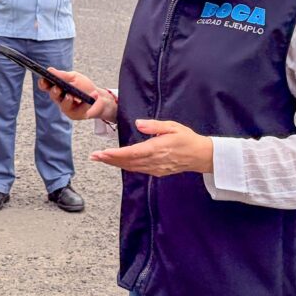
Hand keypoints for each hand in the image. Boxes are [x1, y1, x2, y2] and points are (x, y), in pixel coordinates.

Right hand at [38, 68, 114, 121]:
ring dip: (67, 100)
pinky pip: (79, 110)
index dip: (43, 83)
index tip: (44, 79)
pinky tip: (93, 95)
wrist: (100, 98)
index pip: (46, 86)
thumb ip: (63, 75)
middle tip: (58, 88)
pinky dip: (87, 103)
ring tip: (70, 95)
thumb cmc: (84, 86)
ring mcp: (67, 108)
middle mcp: (59, 99)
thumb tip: (50, 70)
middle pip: (53, 96)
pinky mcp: (76, 115)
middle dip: (55, 92)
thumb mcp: (74, 77)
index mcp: (57, 88)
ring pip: (64, 105)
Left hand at [90, 119, 213, 175]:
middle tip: (94, 156)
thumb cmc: (187, 139)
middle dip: (109, 159)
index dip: (116, 154)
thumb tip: (139, 123)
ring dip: (115, 163)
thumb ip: (155, 126)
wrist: (201, 156)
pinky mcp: (157, 172)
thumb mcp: (173, 127)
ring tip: (100, 159)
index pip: (132, 152)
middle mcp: (154, 160)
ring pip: (131, 167)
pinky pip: (138, 170)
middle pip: (128, 161)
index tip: (103, 152)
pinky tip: (117, 163)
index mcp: (157, 148)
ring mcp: (155, 168)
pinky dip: (125, 166)